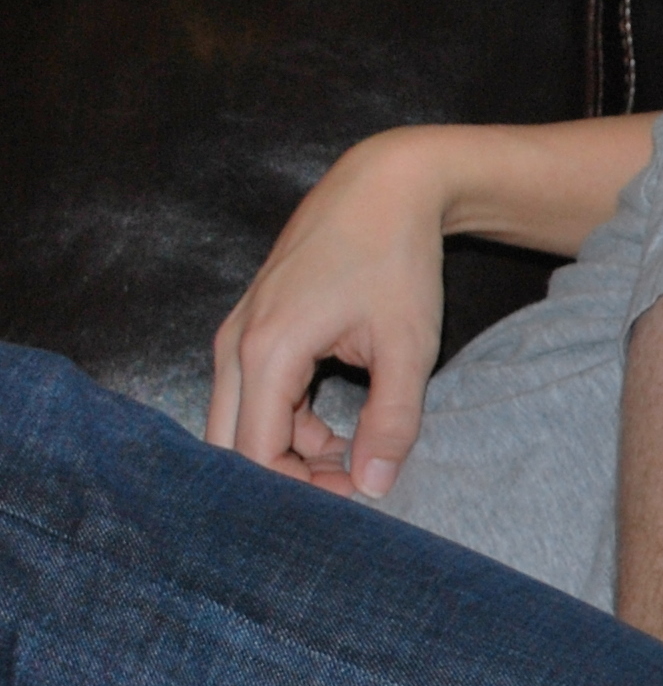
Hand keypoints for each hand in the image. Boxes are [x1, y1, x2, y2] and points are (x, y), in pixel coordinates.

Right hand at [208, 130, 449, 496]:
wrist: (385, 188)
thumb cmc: (397, 260)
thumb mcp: (408, 347)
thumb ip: (392, 421)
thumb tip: (373, 486)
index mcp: (266, 351)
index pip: (256, 455)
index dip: (301, 491)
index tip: (355, 498)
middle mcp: (234, 345)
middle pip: (232, 445)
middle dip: (286, 478)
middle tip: (349, 485)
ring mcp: (236, 334)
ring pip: (242, 422)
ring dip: (290, 451)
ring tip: (356, 456)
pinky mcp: (252, 329)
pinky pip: (254, 396)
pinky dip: (289, 423)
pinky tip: (340, 429)